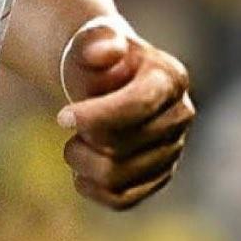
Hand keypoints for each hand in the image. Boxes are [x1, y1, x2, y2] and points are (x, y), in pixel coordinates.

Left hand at [56, 22, 193, 210]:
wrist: (106, 77)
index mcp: (170, 77)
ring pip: (118, 177)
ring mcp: (173, 149)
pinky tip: (79, 172)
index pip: (138, 105)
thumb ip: (96, 40)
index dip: (96, 116)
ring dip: (81, 162)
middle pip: (122, 143)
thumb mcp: (91, 40)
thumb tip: (107, 49)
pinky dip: (92, 189)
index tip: (60, 117)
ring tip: (72, 144)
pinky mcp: (159, 175)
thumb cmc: (96, 58)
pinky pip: (123, 199)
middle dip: (84, 136)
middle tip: (64, 120)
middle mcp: (180, 115)